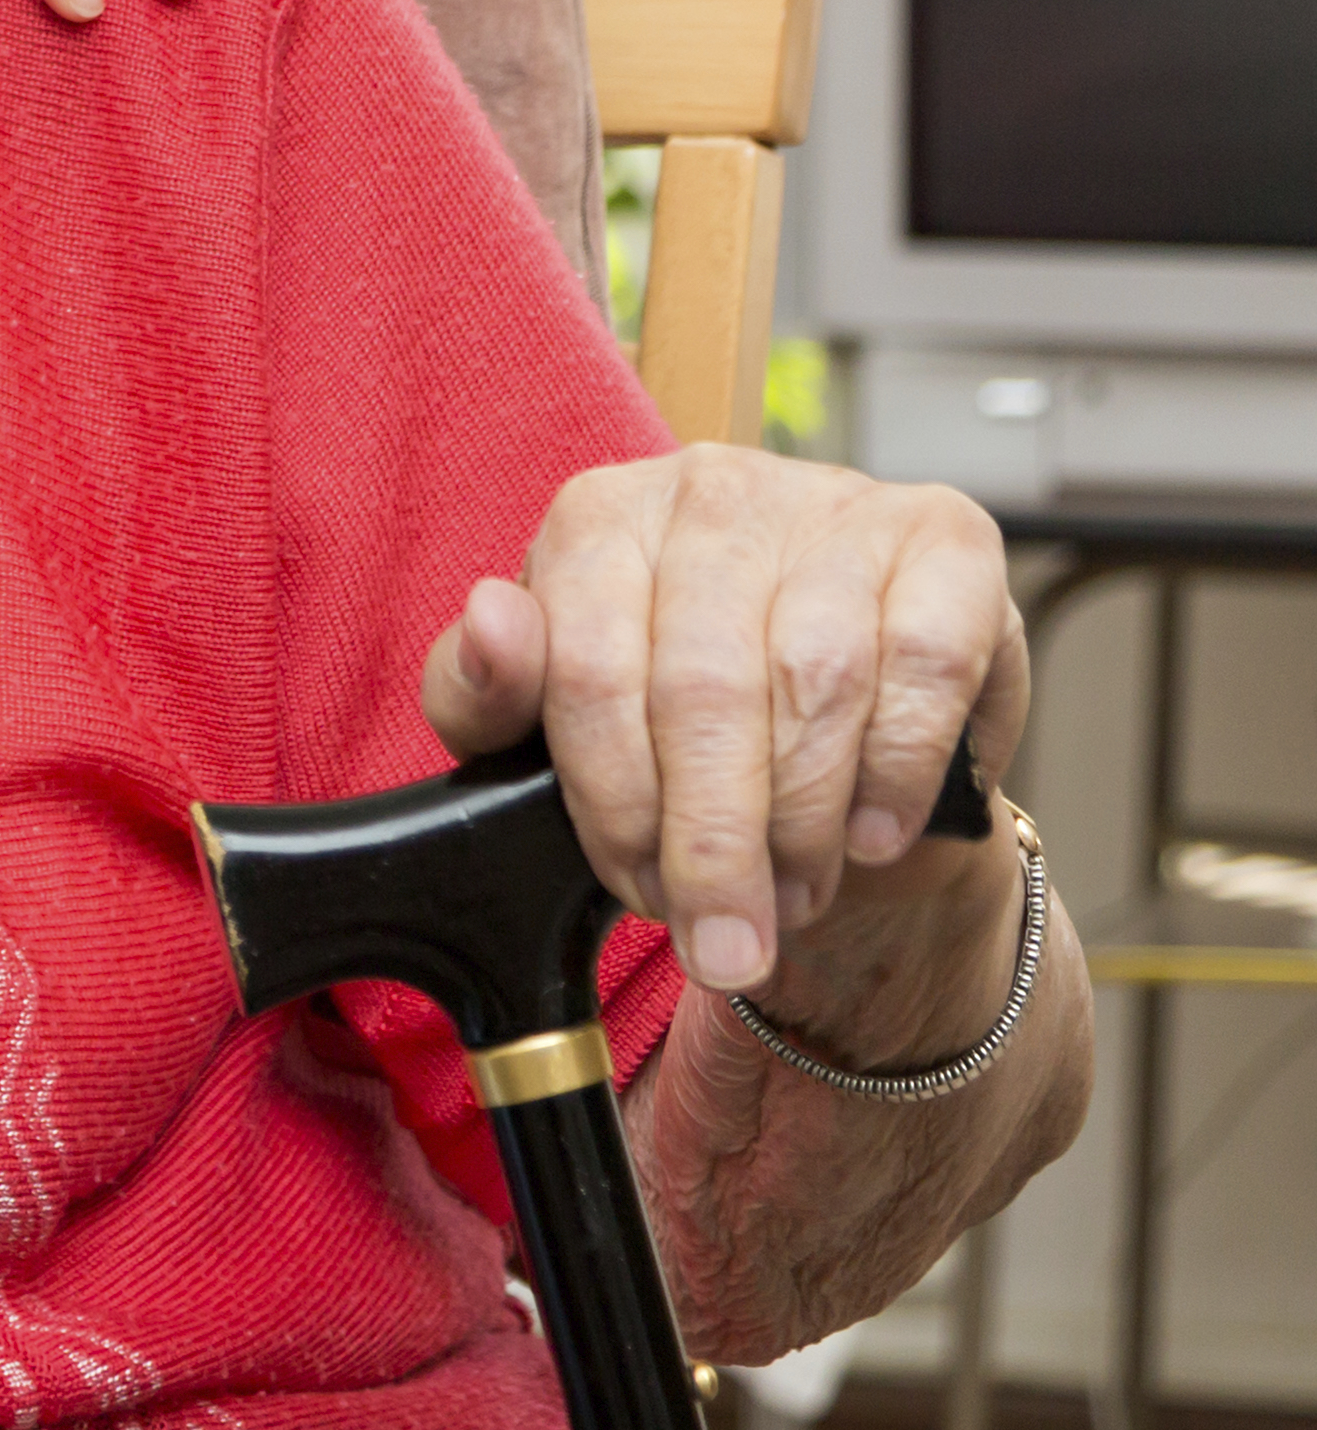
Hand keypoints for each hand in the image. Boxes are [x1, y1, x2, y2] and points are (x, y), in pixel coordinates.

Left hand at [425, 444, 1030, 1001]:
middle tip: (725, 940)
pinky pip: (925, 664)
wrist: (832, 722)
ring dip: (804, 820)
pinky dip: (898, 767)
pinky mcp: (945, 538)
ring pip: (815, 681)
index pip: (586, 668)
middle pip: (703, 688)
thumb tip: (492, 622)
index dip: (613, 802)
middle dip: (713, 842)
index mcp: (598, 517)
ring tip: (793, 898)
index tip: (636, 892)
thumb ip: (484, 687)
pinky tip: (873, 833)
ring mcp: (832, 502)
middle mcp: (709, 490)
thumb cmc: (669, 718)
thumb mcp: (550, 716)